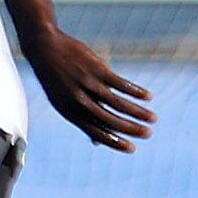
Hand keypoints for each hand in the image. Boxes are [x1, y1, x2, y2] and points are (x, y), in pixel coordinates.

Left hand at [24, 25, 155, 149]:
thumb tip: (97, 142)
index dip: (114, 142)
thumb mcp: (63, 102)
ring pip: (117, 103)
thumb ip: (83, 120)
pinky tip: (148, 96)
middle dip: (131, 129)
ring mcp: (88, 84)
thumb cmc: (56, 79)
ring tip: (152, 118)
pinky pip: (120, 83)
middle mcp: (78, 100)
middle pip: (109, 119)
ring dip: (138, 112)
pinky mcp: (96, 68)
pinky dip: (135, 91)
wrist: (44, 48)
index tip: (132, 148)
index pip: (95, 132)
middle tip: (148, 134)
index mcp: (69, 112)